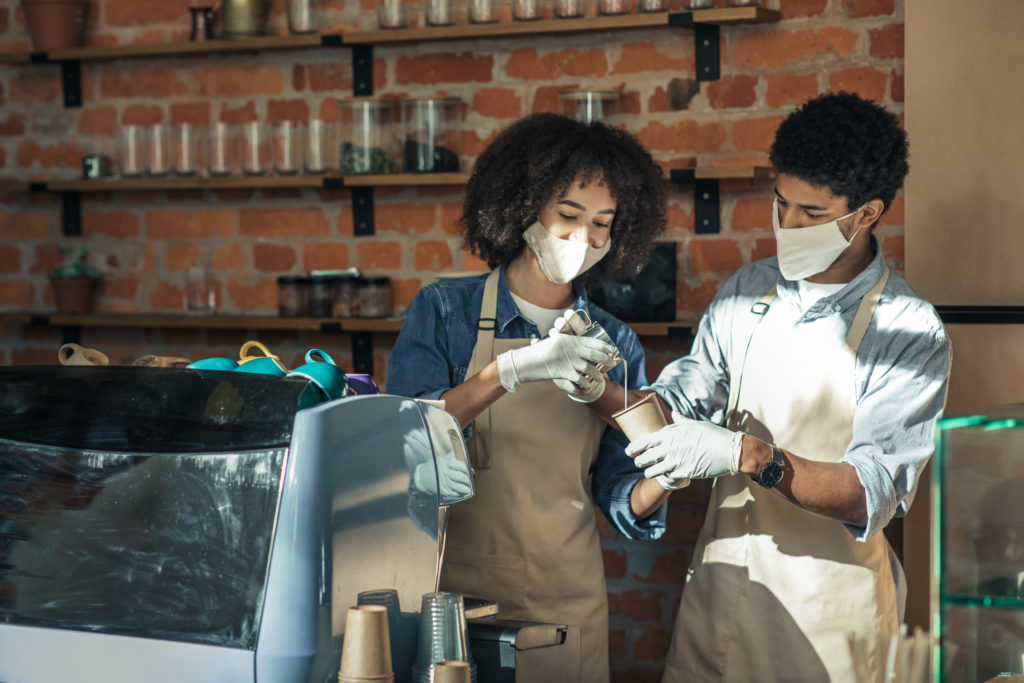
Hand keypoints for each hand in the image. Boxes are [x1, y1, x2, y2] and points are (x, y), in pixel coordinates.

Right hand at [412, 457, 473, 501]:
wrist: (421, 477)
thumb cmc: (432, 467)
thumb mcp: (440, 459)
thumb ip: (450, 456)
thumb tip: (459, 454)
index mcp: (446, 463)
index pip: (461, 466)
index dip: (465, 470)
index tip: (466, 472)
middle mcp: (446, 473)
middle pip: (462, 477)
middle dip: (467, 480)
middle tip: (468, 481)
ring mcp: (444, 482)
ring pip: (460, 487)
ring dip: (466, 489)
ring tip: (468, 489)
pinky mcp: (443, 490)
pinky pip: (454, 493)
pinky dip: (459, 493)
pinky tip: (461, 493)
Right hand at [545, 310, 610, 402]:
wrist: (527, 361)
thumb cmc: (540, 353)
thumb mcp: (555, 344)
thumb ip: (567, 345)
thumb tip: (582, 347)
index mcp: (569, 340)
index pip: (591, 341)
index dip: (603, 345)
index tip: (610, 349)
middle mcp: (571, 349)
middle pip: (594, 354)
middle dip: (605, 359)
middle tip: (612, 363)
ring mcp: (569, 361)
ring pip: (589, 368)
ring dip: (596, 375)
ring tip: (599, 379)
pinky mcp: (565, 372)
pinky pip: (580, 379)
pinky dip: (584, 384)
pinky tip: (586, 386)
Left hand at [626, 412, 742, 489]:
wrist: (730, 450)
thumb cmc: (714, 435)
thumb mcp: (696, 424)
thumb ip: (681, 421)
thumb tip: (674, 413)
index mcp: (672, 434)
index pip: (646, 441)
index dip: (634, 446)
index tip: (628, 450)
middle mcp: (672, 447)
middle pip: (646, 457)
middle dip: (639, 460)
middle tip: (638, 462)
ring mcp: (677, 460)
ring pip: (653, 470)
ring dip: (650, 472)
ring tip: (649, 472)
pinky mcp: (685, 472)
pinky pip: (668, 477)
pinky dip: (666, 477)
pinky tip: (667, 476)